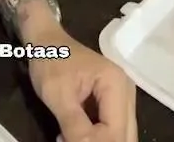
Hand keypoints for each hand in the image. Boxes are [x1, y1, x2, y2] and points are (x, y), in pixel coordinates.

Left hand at [25, 25, 136, 141]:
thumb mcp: (57, 95)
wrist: (47, 42)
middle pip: (125, 134)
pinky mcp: (115, 102)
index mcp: (116, 84)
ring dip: (98, 140)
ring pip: (121, 133)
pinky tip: (74, 134)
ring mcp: (123, 97)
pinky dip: (97, 136)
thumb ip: (75, 126)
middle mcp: (127, 92)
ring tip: (68, 137)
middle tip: (67, 140)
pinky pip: (113, 127)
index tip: (64, 140)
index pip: (115, 130)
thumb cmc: (50, 62)